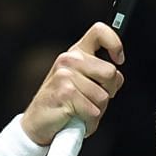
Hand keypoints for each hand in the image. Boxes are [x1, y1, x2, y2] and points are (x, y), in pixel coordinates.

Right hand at [18, 21, 124, 144]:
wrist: (37, 123)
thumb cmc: (63, 105)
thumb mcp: (82, 84)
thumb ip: (100, 76)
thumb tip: (117, 78)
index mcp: (75, 53)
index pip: (99, 32)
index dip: (115, 44)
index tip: (118, 59)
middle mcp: (69, 60)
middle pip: (110, 72)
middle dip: (109, 92)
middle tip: (94, 100)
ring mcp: (65, 75)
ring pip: (103, 96)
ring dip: (97, 111)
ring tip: (81, 111)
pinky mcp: (65, 93)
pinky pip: (93, 111)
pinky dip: (89, 122)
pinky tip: (76, 119)